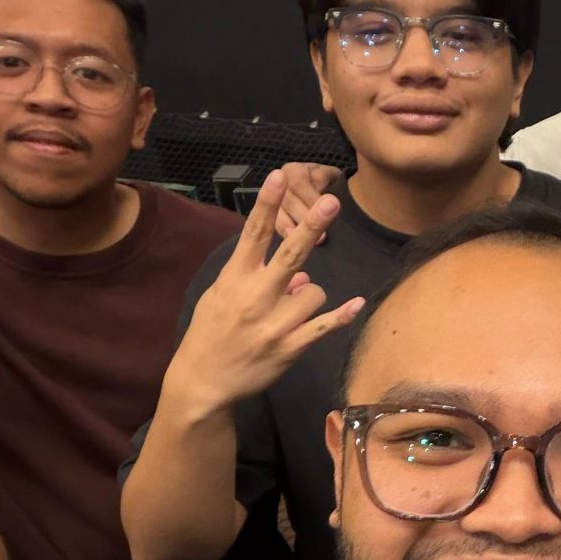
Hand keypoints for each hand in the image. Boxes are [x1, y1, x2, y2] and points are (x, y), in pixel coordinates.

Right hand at [161, 172, 364, 417]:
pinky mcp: (290, 348)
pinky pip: (323, 327)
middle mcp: (255, 297)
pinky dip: (341, 316)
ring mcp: (275, 324)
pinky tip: (357, 304)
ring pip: (314, 291)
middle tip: (330, 201)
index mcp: (234, 279)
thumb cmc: (212, 332)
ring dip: (309, 296)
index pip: (253, 234)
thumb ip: (257, 277)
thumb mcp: (221, 296)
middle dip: (311, 226)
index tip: (279, 177)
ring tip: (289, 312)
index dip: (267, 204)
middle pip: (290, 255)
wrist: (203, 382)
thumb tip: (301, 273)